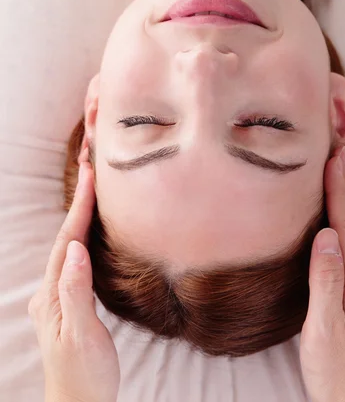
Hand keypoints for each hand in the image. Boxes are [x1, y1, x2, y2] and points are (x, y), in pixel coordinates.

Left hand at [28, 162, 119, 401]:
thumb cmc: (84, 376)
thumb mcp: (82, 336)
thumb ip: (77, 292)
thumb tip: (76, 250)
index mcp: (53, 295)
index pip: (68, 241)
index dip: (80, 207)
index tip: (90, 176)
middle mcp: (51, 291)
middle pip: (65, 238)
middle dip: (78, 202)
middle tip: (89, 169)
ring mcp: (58, 297)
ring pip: (69, 246)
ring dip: (80, 216)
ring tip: (91, 190)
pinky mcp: (68, 303)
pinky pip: (75, 259)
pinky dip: (83, 237)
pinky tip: (91, 232)